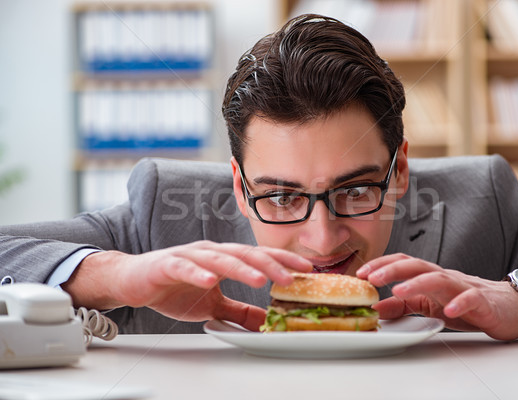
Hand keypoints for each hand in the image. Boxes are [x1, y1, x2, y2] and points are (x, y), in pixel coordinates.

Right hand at [62, 241, 312, 330]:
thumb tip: (266, 323)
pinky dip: (198, 273)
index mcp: (224, 259)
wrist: (133, 281)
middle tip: (292, 278)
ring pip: (220, 259)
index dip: (283, 261)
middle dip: (271, 265)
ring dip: (241, 268)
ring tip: (261, 278)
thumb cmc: (173, 288)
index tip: (308, 270)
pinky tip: (211, 281)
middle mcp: (211, 253)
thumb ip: (239, 312)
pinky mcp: (167, 264)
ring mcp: (189, 256)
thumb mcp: (213, 306)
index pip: (259, 257)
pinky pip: (185, 268)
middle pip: (245, 255)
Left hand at [356, 253, 517, 339]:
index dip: (381, 265)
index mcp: (431, 277)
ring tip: (399, 291)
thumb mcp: (431, 306)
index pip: (403, 263)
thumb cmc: (468, 304)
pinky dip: (458, 304)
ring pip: (439, 278)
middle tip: (370, 278)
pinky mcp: (483, 302)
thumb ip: (404, 307)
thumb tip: (376, 308)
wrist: (512, 307)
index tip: (360, 273)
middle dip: (392, 270)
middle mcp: (445, 277)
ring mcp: (464, 287)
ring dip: (417, 283)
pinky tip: (448, 312)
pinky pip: (470, 299)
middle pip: (417, 265)